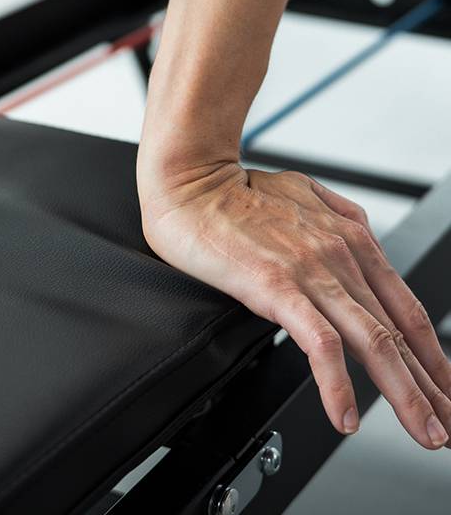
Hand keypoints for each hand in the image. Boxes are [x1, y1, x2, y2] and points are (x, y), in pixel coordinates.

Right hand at [137, 158, 450, 449]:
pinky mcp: (275, 286)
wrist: (189, 183)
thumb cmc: (235, 190)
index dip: (433, 356)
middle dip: (432, 387)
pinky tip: (344, 414)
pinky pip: (320, 343)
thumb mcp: (304, 191)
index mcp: (350, 237)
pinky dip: (338, 384)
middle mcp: (340, 254)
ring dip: (406, 394)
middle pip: (401, 332)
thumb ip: (339, 215)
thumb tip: (360, 234)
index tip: (444, 389)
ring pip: (375, 341)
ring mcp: (311, 271)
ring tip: (424, 431)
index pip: (407, 308)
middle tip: (446, 427)